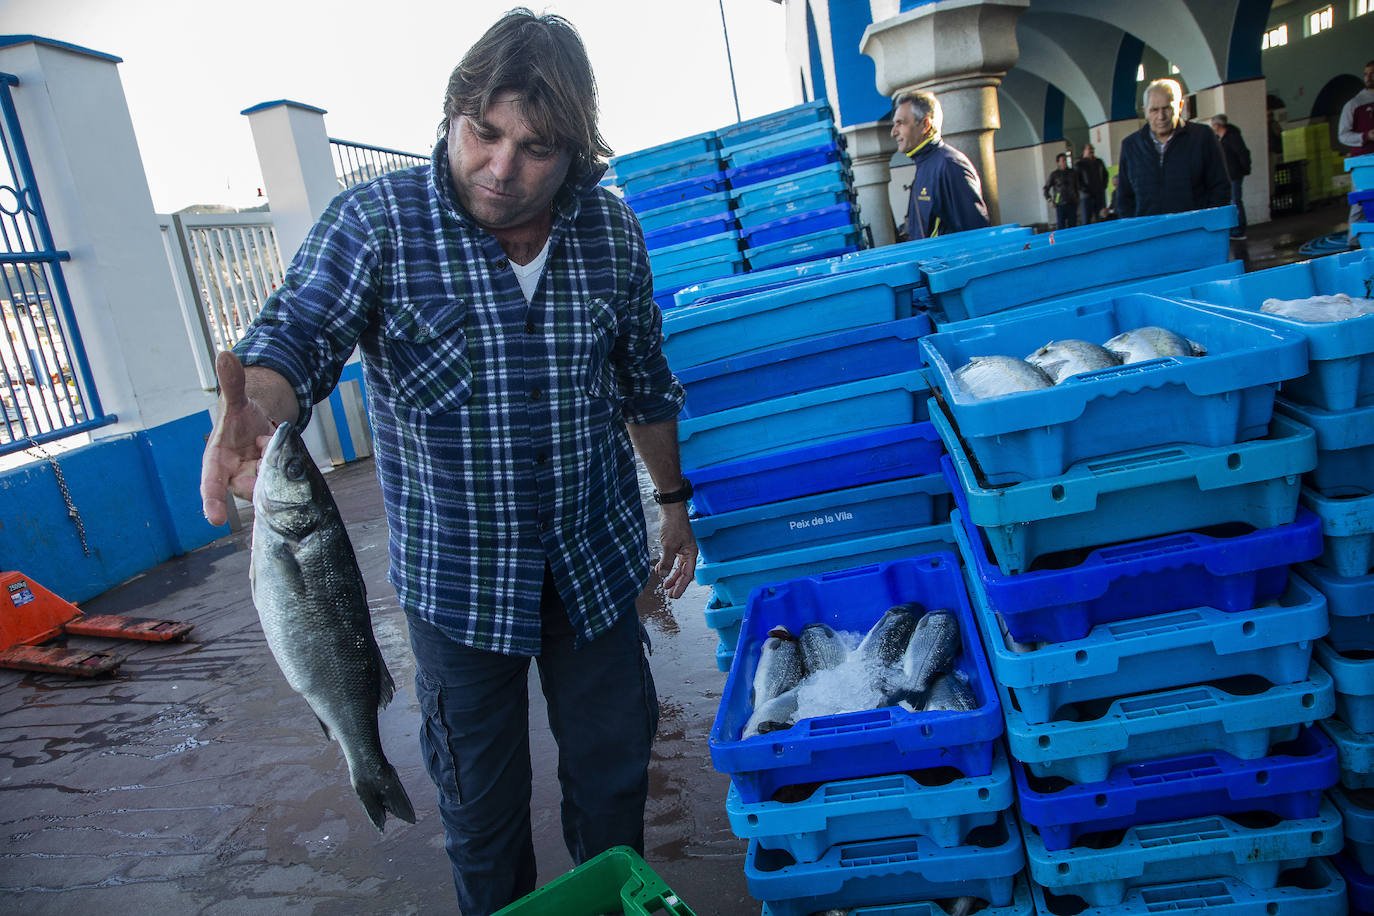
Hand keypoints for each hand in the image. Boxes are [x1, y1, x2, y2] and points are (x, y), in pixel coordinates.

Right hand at [200, 351, 276, 525]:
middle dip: (262, 467)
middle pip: (252, 484)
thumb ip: (231, 381)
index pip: (211, 486)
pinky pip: (285, 479)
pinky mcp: (272, 486)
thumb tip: (225, 354)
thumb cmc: (238, 418)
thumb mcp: (236, 399)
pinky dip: (287, 463)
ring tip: (266, 441)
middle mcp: (233, 478)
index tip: (215, 520)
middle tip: (263, 442)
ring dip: (274, 462)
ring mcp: (254, 484)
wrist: (255, 427)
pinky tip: (276, 447)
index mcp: (216, 462)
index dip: (212, 502)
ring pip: (272, 481)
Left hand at [653, 503, 697, 599]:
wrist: (670, 508)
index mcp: (691, 553)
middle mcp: (688, 552)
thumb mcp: (668, 545)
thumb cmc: (673, 525)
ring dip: (671, 576)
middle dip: (676, 584)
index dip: (681, 586)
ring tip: (665, 586)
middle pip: (683, 573)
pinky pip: (672, 560)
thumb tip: (662, 576)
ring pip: (678, 567)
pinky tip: (659, 571)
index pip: (688, 575)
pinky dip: (666, 566)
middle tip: (670, 595)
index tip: (674, 596)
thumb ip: (666, 561)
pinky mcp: (674, 545)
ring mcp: (681, 548)